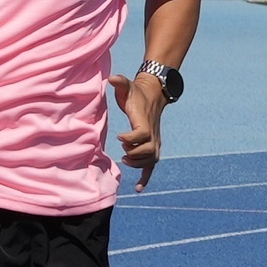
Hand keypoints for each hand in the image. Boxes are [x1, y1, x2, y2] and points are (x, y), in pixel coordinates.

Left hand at [116, 67, 172, 182]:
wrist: (153, 95)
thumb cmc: (136, 92)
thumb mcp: (127, 86)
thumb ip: (120, 82)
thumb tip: (111, 78)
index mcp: (145, 121)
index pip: (142, 134)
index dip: (131, 138)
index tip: (120, 137)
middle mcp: (153, 133)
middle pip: (149, 150)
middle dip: (134, 153)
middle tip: (124, 150)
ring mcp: (155, 140)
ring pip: (151, 159)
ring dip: (138, 163)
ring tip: (126, 158)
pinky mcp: (153, 145)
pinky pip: (152, 164)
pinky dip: (146, 177)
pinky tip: (138, 189)